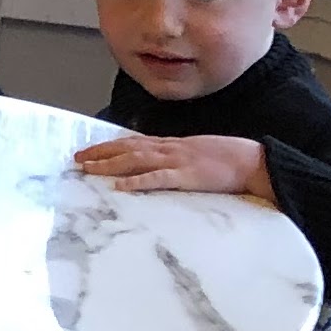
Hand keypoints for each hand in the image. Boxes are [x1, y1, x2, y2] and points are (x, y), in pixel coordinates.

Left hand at [74, 132, 272, 202]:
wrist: (254, 161)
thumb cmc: (228, 159)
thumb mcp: (197, 153)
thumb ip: (177, 157)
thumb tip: (158, 164)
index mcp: (172, 145)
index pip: (133, 142)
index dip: (108, 146)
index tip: (88, 150)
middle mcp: (170, 149)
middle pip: (127, 148)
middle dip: (100, 153)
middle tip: (76, 159)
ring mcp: (178, 161)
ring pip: (136, 160)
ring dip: (110, 165)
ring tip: (89, 170)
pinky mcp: (188, 176)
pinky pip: (159, 179)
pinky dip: (138, 182)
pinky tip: (121, 188)